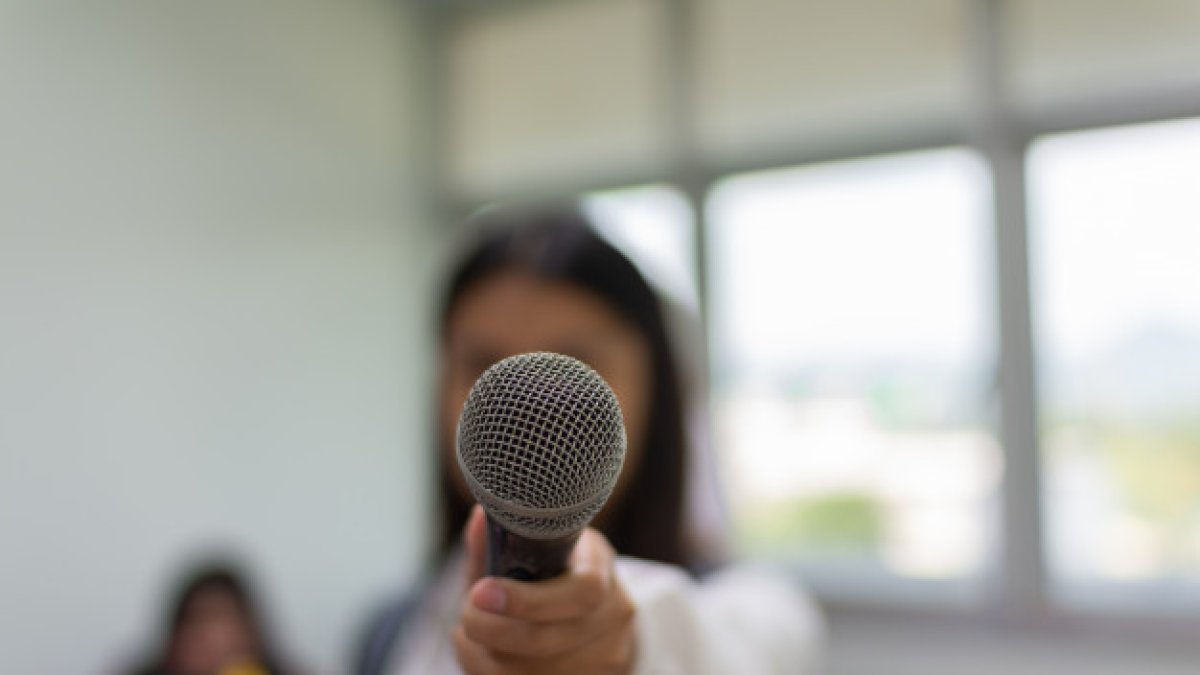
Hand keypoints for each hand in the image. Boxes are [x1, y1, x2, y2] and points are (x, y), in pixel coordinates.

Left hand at [453, 506, 636, 674]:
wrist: (596, 615)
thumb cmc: (552, 575)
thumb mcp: (532, 549)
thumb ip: (501, 541)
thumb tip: (479, 516)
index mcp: (599, 564)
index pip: (581, 590)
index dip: (527, 600)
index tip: (481, 592)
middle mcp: (615, 610)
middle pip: (552, 637)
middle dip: (496, 631)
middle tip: (467, 617)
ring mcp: (610, 653)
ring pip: (539, 671)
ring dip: (490, 657)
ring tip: (473, 637)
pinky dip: (498, 674)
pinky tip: (489, 657)